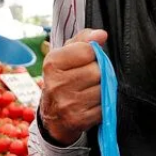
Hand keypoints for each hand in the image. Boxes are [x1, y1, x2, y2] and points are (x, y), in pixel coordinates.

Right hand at [40, 28, 107, 144]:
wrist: (53, 117)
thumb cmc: (63, 79)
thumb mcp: (66, 56)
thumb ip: (84, 40)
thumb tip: (101, 35)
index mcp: (52, 63)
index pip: (87, 50)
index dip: (93, 54)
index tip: (87, 60)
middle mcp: (56, 84)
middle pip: (96, 71)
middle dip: (98, 73)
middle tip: (88, 79)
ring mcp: (67, 104)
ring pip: (102, 89)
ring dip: (101, 90)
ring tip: (89, 91)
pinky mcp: (78, 120)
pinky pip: (104, 107)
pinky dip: (101, 105)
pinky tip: (91, 105)